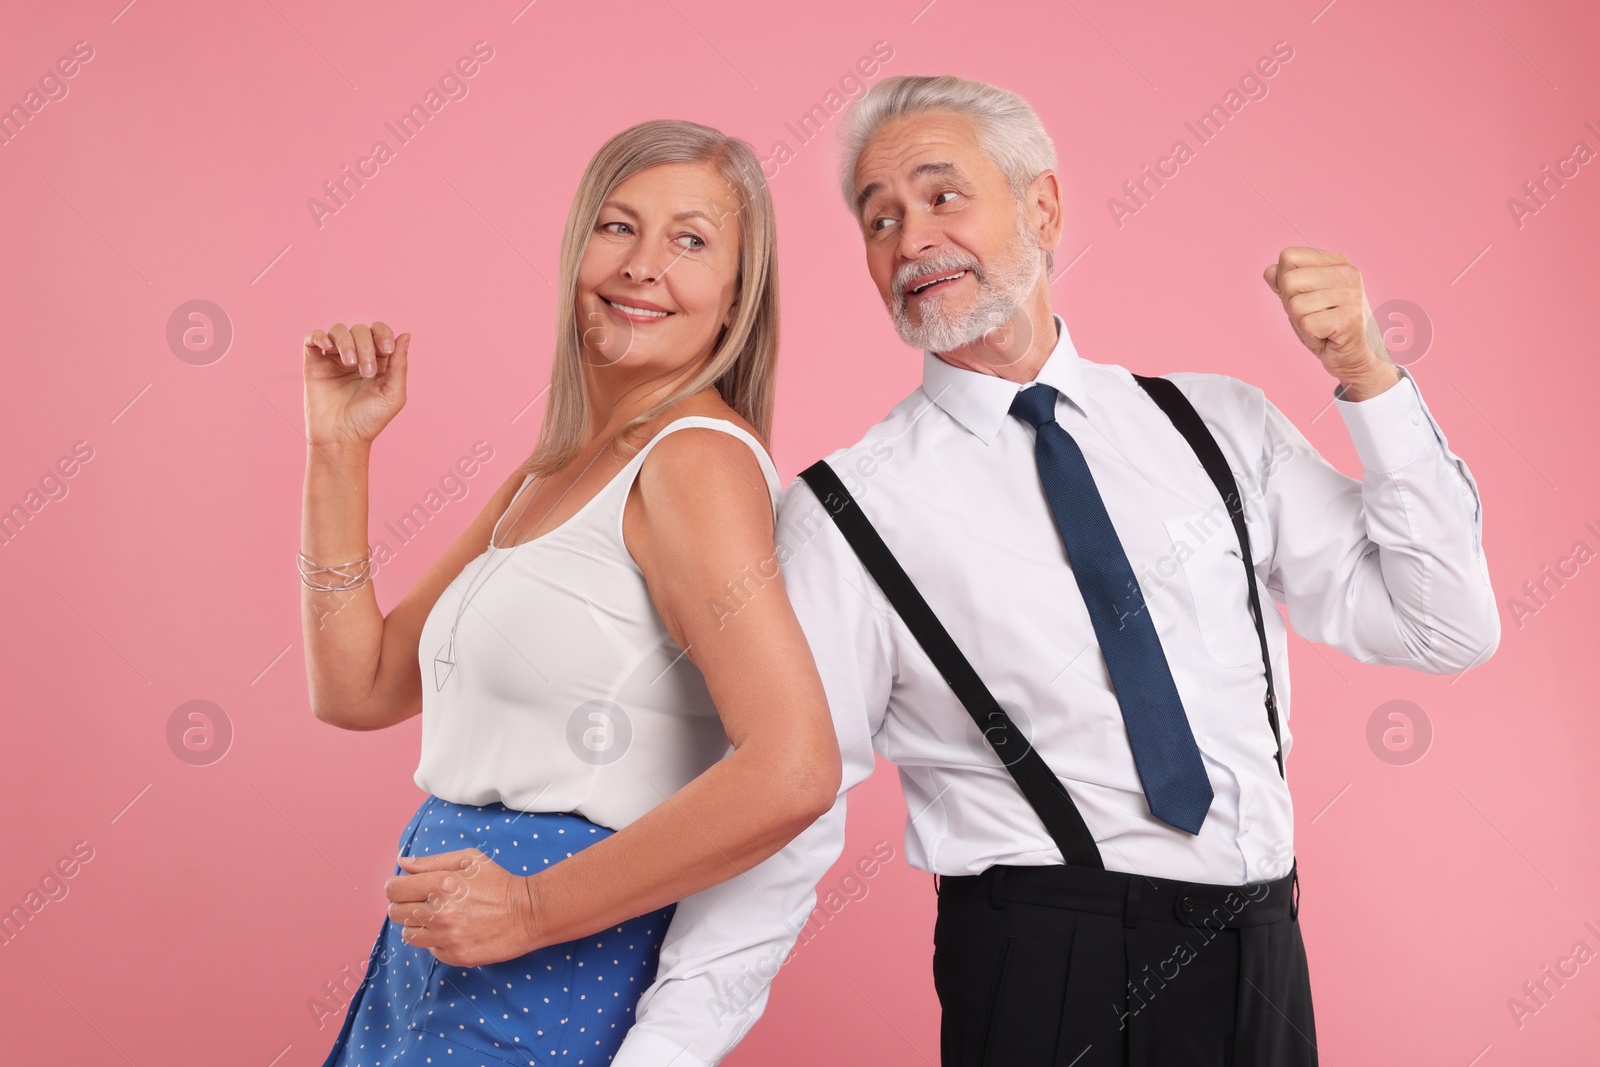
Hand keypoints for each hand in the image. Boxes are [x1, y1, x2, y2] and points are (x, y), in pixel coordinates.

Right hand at [303, 322, 409, 446]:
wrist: (341, 438)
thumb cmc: (369, 420)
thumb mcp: (393, 394)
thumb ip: (400, 365)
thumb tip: (406, 334)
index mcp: (378, 360)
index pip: (380, 332)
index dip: (383, 334)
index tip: (386, 350)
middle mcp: (357, 355)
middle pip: (360, 330)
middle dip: (366, 346)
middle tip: (366, 372)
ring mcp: (334, 358)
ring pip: (339, 330)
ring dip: (346, 342)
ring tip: (350, 364)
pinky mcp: (314, 362)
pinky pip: (313, 337)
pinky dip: (319, 335)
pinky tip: (327, 346)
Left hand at [386, 848, 543, 966]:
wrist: (527, 913)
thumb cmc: (498, 881)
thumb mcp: (468, 859)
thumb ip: (431, 861)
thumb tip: (403, 864)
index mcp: (439, 885)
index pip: (393, 889)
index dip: (395, 886)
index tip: (404, 887)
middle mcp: (437, 913)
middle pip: (396, 913)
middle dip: (403, 904)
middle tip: (421, 901)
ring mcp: (445, 938)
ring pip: (409, 935)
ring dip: (417, 925)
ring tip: (436, 917)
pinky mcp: (454, 956)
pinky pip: (430, 950)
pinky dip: (436, 941)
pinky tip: (452, 930)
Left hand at [1263, 247, 1401, 400]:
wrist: (1357, 358)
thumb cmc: (1328, 327)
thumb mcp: (1302, 300)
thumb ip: (1285, 283)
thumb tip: (1269, 271)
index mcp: (1337, 262)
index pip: (1289, 256)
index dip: (1283, 281)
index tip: (1303, 297)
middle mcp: (1348, 273)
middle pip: (1288, 281)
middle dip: (1291, 304)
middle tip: (1312, 316)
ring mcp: (1351, 295)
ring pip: (1295, 305)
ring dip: (1301, 323)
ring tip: (1321, 327)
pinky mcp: (1349, 318)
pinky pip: (1306, 325)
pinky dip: (1310, 337)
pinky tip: (1326, 337)